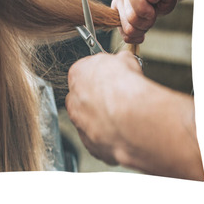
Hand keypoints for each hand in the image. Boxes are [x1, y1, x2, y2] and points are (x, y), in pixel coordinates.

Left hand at [66, 51, 203, 179]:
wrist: (130, 118)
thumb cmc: (124, 88)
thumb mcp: (126, 60)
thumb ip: (120, 61)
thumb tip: (125, 61)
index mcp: (78, 74)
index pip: (86, 71)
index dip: (102, 74)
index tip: (114, 76)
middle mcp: (73, 99)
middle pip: (84, 96)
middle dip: (99, 97)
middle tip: (119, 97)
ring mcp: (79, 124)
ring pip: (90, 119)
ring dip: (104, 117)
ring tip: (125, 115)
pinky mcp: (90, 144)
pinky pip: (99, 138)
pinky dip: (110, 134)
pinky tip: (125, 130)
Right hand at [111, 0, 177, 43]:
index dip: (141, 3)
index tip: (153, 9)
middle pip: (128, 14)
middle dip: (146, 19)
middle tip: (154, 14)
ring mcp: (116, 3)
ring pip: (127, 26)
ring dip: (143, 28)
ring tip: (150, 19)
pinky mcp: (116, 16)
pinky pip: (124, 34)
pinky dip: (136, 36)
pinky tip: (143, 30)